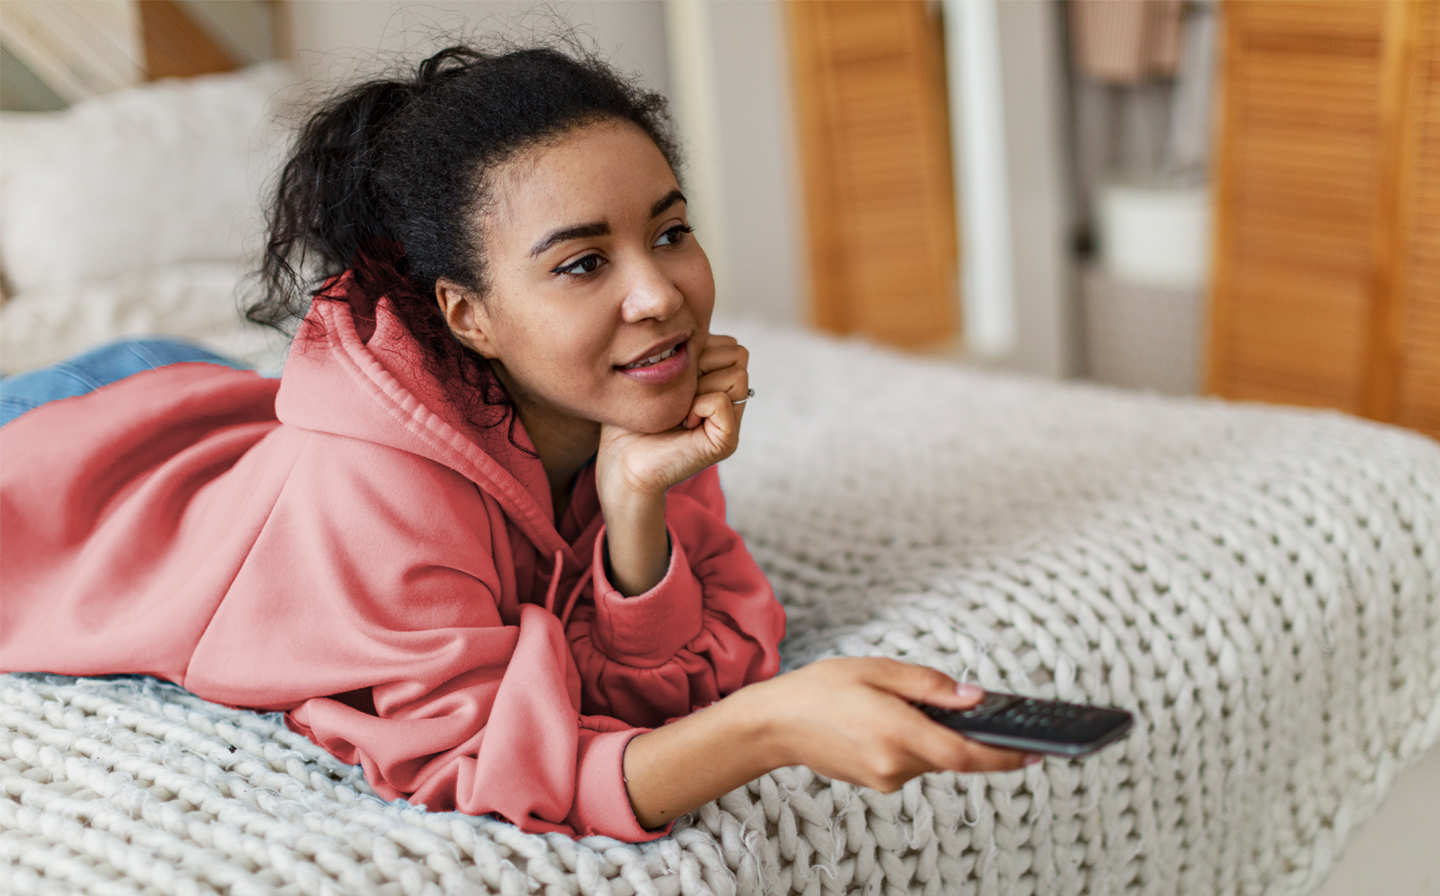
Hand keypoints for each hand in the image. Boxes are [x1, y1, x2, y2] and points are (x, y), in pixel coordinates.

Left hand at [596, 335, 748, 594]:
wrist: (621, 462)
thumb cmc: (631, 418)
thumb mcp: (657, 373)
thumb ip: (684, 352)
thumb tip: (698, 328)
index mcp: (717, 382)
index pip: (732, 345)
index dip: (702, 349)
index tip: (673, 374)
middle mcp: (729, 401)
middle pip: (739, 355)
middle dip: (703, 363)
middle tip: (677, 392)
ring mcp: (731, 422)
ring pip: (737, 374)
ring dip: (700, 384)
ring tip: (679, 408)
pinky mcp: (726, 441)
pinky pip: (722, 400)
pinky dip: (698, 405)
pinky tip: (682, 422)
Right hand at [744, 658, 1029, 790]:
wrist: (775, 724)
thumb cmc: (821, 689)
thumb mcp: (877, 670)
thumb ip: (931, 685)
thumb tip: (975, 699)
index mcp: (897, 733)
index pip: (966, 755)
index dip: (1006, 757)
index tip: (1039, 753)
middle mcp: (895, 764)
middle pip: (954, 756)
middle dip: (972, 736)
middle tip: (989, 715)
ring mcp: (886, 778)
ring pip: (933, 759)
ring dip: (939, 736)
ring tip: (918, 704)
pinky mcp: (878, 782)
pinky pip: (913, 761)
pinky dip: (918, 742)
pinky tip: (896, 719)